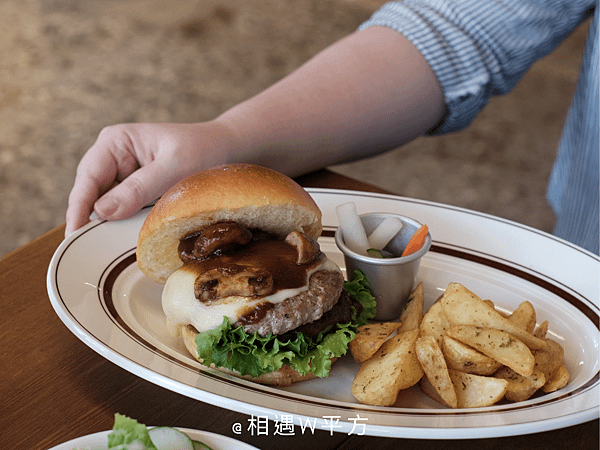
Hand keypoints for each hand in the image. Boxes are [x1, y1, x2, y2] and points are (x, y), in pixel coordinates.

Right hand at [65, 121, 234, 234]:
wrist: (226, 148)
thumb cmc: (203, 149)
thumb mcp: (174, 167)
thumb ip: (139, 188)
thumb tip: (103, 211)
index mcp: (115, 142)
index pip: (88, 178)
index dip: (78, 208)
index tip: (74, 235)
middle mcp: (113, 157)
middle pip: (90, 193)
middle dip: (89, 219)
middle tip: (84, 250)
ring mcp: (123, 174)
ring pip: (104, 205)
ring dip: (106, 224)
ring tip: (100, 249)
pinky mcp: (135, 189)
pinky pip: (122, 210)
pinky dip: (123, 224)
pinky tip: (123, 240)